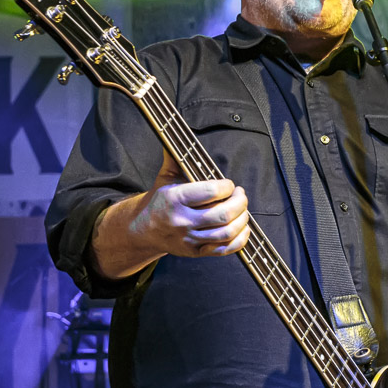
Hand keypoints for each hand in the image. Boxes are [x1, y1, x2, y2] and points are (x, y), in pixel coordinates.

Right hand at [134, 152, 250, 257]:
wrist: (144, 230)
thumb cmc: (159, 201)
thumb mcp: (165, 178)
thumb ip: (174, 158)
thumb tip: (174, 136)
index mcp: (175, 199)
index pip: (211, 192)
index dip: (227, 186)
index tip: (229, 184)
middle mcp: (182, 221)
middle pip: (223, 215)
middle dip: (240, 203)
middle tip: (241, 196)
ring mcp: (189, 239)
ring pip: (226, 233)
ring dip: (242, 220)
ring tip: (243, 211)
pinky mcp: (195, 252)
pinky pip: (224, 250)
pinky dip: (239, 240)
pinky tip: (242, 229)